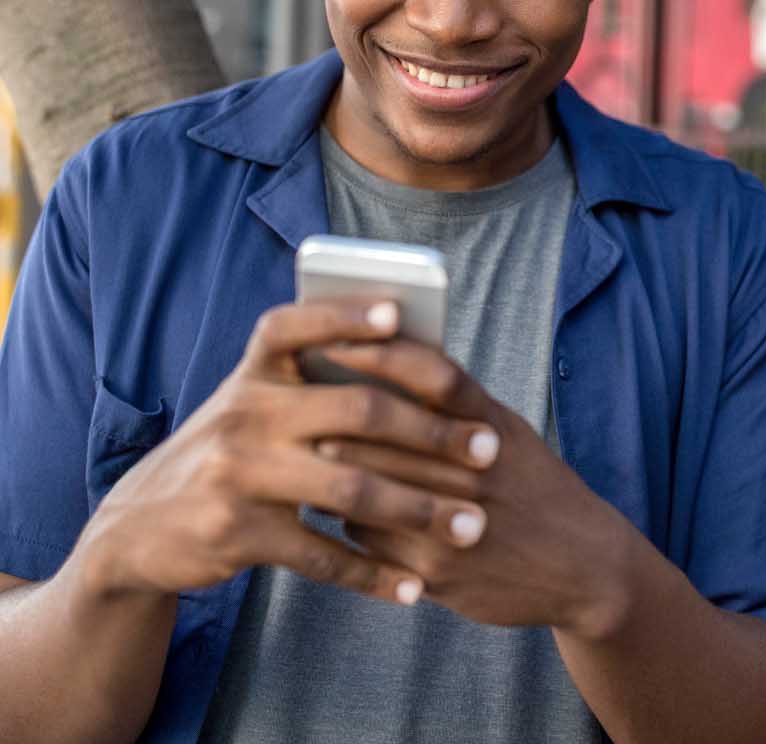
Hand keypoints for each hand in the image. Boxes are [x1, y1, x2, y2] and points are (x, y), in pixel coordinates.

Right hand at [72, 300, 499, 608]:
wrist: (141, 525)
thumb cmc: (233, 449)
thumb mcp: (256, 404)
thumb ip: (315, 382)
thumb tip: (412, 351)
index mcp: (255, 373)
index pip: (296, 326)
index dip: (344, 316)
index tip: (399, 315)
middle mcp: (244, 413)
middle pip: (357, 411)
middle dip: (433, 433)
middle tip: (488, 450)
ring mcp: (238, 473)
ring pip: (350, 489)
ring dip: (420, 511)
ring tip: (472, 527)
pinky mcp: (236, 532)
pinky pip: (320, 553)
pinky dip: (372, 573)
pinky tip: (413, 586)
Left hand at [315, 340, 638, 637]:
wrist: (584, 565)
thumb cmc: (533, 485)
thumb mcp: (510, 433)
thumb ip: (455, 406)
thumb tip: (380, 366)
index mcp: (495, 425)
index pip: (433, 373)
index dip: (381, 352)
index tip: (336, 339)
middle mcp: (476, 469)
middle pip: (385, 431)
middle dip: (334, 415)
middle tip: (298, 401)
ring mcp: (456, 521)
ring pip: (366, 485)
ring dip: (332, 468)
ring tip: (310, 451)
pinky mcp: (439, 569)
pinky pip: (368, 538)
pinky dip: (348, 520)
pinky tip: (343, 510)